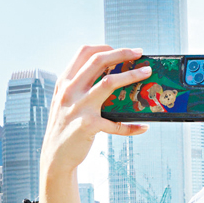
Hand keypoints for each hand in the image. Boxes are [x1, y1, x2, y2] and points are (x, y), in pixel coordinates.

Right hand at [41, 46, 151, 174]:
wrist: (55, 155)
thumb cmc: (66, 126)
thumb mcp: (66, 101)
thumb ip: (80, 86)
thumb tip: (111, 75)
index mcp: (65, 81)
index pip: (84, 53)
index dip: (106, 47)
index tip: (124, 50)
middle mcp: (70, 90)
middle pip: (98, 61)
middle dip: (122, 53)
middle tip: (140, 53)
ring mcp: (79, 107)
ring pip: (109, 82)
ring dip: (132, 76)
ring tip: (147, 73)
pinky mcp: (89, 125)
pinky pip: (117, 124)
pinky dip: (132, 126)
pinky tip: (143, 127)